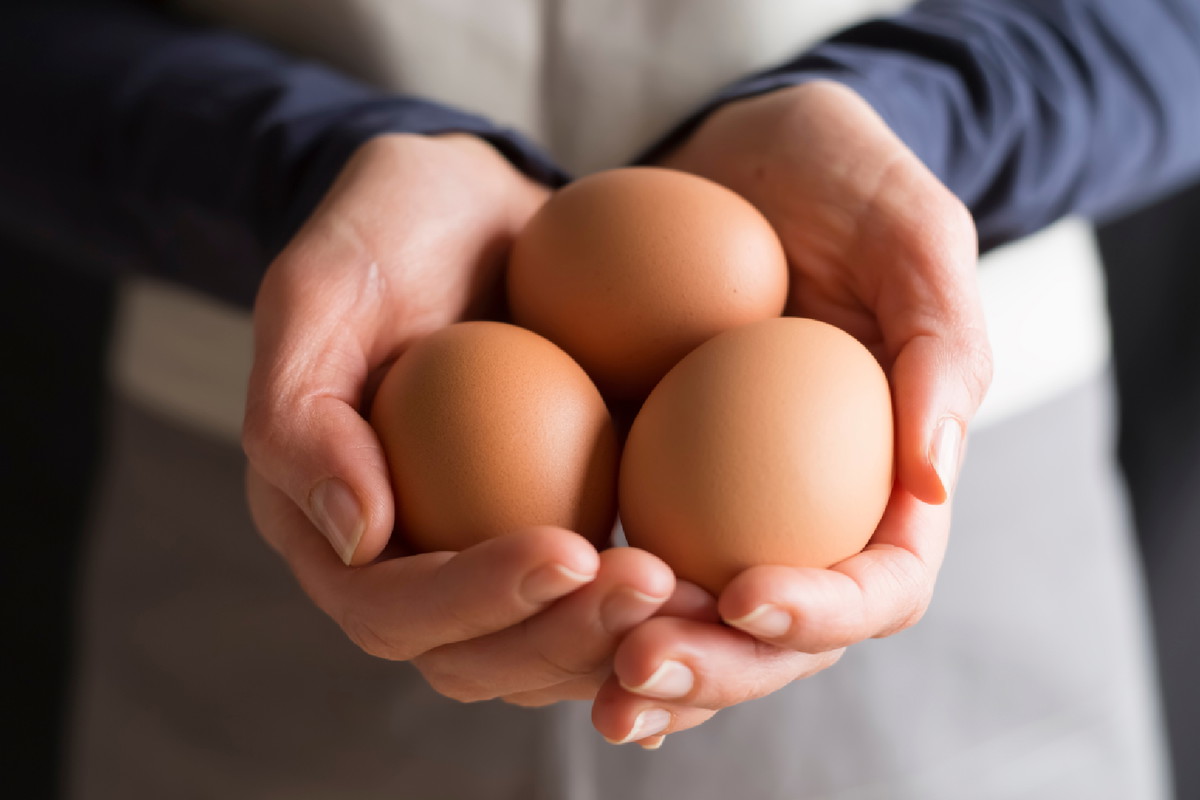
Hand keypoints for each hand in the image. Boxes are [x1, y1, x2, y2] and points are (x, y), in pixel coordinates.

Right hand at [242, 133, 674, 703]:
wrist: (464, 203)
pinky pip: (598, 594)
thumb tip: (361, 538)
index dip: (475, 601)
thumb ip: (303, 419)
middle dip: (564, 637)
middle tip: (653, 585)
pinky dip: (654, 608)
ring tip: (699, 593)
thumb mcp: (317, 295)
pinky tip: (716, 592)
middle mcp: (406, 563)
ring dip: (621, 638)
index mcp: (332, 529)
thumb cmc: (379, 235)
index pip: (390, 608)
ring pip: (547, 647)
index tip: (567, 552)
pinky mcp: (554, 524)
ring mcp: (484, 550)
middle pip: (477, 657)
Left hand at [592, 81, 991, 744]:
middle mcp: (811, 512)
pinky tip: (545, 628)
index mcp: (891, 478)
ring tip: (589, 680)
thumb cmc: (843, 179)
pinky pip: (628, 567)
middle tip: (637, 667)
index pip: (882, 584)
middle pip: (783, 640)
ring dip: (649, 668)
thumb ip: (940, 340)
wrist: (741, 154)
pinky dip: (593, 614)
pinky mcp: (653, 481)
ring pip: (701, 626)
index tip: (745, 592)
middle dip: (719, 670)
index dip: (824, 612)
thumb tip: (932, 478)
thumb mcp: (910, 230)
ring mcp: (727, 506)